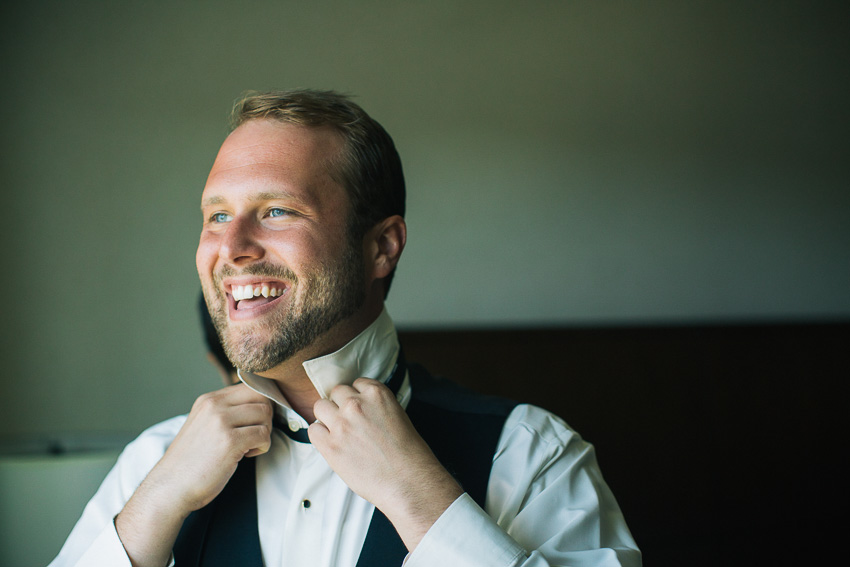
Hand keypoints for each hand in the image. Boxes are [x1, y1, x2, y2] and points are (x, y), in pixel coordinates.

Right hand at [116, 384, 272, 566]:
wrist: (170, 488)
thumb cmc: (190, 463)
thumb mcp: (204, 425)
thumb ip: (225, 413)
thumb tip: (258, 407)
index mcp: (208, 400)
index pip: (250, 387)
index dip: (261, 404)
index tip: (258, 422)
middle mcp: (214, 405)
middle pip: (261, 398)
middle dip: (266, 418)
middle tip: (255, 436)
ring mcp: (221, 422)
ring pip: (265, 414)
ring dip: (264, 433)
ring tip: (248, 447)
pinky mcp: (230, 441)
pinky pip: (263, 435)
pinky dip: (262, 446)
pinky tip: (246, 455)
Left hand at [309, 378, 462, 550]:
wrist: (408, 481)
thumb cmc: (408, 454)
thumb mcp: (397, 415)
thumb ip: (376, 406)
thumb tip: (359, 408)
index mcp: (377, 394)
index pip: (356, 383)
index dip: (356, 398)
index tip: (360, 410)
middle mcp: (357, 404)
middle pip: (336, 392)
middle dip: (341, 405)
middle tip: (348, 422)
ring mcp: (341, 424)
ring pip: (320, 406)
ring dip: (327, 417)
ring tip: (338, 432)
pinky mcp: (330, 445)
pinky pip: (313, 430)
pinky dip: (320, 436)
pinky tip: (332, 444)